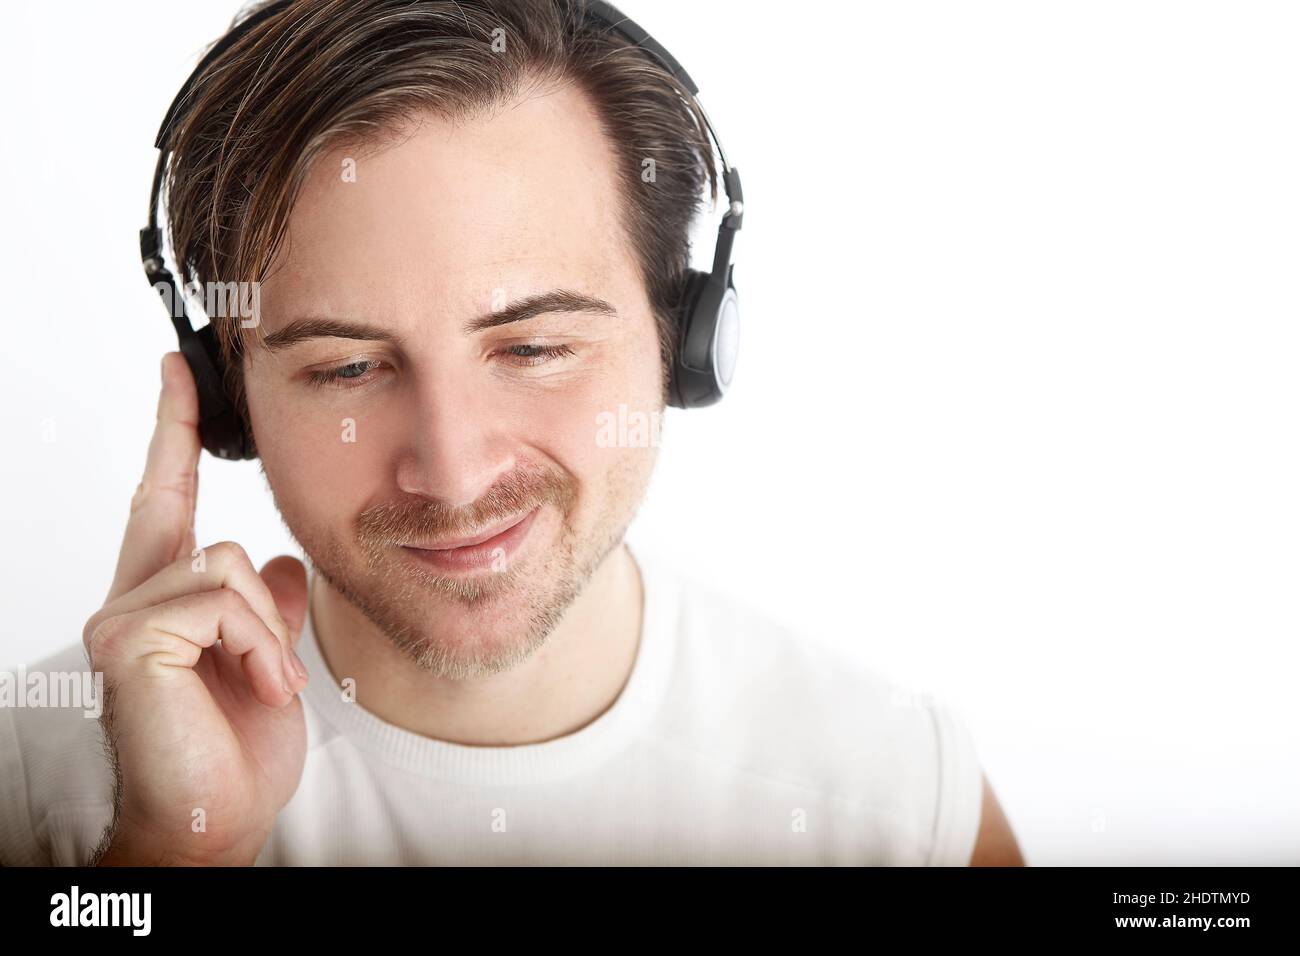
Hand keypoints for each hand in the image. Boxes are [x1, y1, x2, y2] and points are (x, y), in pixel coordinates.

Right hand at [84, 352, 309, 864]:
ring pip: (226, 566)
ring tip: (264, 688)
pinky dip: (257, 645)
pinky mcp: (127, 636)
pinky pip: (220, 600)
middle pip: (211, 537)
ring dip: (267, 636)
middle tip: (270, 679)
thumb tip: (277, 562)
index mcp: (163, 598)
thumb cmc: (235, 748)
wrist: (218, 815)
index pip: (164, 496)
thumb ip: (267, 606)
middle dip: (263, 609)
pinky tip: (255, 687)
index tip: (179, 370)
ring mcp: (122, 616)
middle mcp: (131, 598)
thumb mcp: (267, 661)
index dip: (173, 430)